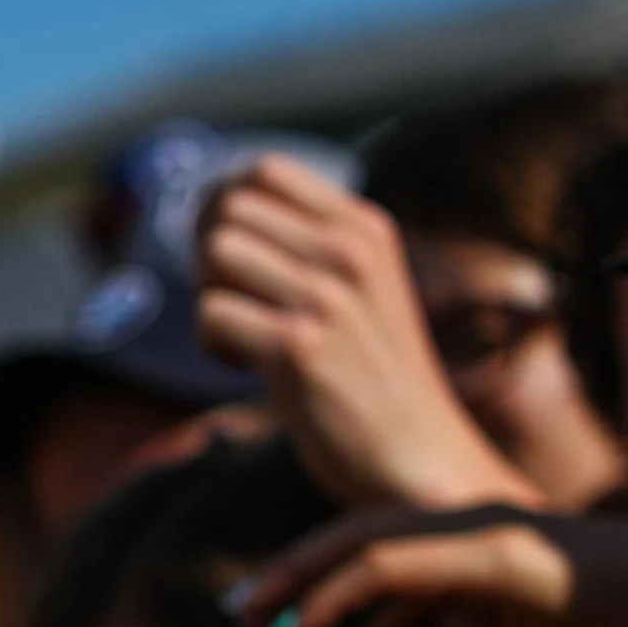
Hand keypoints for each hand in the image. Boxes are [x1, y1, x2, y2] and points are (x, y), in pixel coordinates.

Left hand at [193, 156, 538, 512]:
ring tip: (246, 336)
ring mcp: (327, 297)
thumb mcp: (360, 289)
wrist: (417, 456)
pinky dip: (213, 344)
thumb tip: (214, 213)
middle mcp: (350, 251)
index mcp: (365, 228)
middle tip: (238, 304)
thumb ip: (308, 248)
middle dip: (210, 256)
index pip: (265, 170)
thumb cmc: (375, 376)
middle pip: (228, 210)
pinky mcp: (299, 347)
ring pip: (215, 254)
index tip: (234, 257)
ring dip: (211, 298)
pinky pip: (211, 314)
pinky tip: (247, 367)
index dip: (226, 206)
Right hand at [224, 504, 627, 626]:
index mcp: (493, 553)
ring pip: (378, 542)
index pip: (379, 563)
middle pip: (361, 534)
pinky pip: (412, 566)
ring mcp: (482, 527)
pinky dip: (373, 606)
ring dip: (322, 582)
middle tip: (241, 617)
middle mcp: (479, 524)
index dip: (322, 603)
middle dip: (296, 576)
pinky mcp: (489, 546)